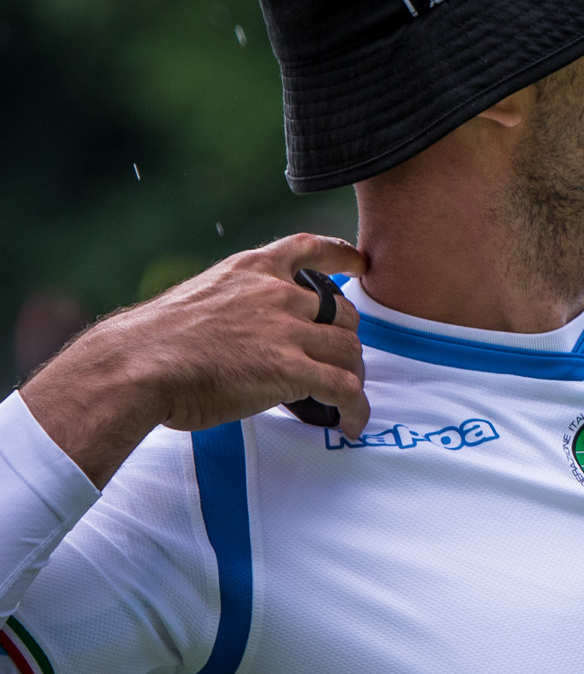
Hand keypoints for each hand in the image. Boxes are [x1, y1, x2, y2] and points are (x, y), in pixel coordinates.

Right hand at [20, 235, 369, 485]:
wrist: (134, 365)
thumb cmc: (150, 343)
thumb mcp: (198, 299)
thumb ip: (234, 305)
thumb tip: (243, 332)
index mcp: (251, 270)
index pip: (307, 248)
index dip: (341, 255)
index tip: (359, 264)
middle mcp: (277, 294)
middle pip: (342, 313)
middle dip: (345, 339)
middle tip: (340, 364)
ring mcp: (286, 331)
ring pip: (349, 351)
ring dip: (353, 376)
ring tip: (347, 401)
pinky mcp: (291, 370)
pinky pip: (345, 389)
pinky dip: (355, 409)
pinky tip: (351, 425)